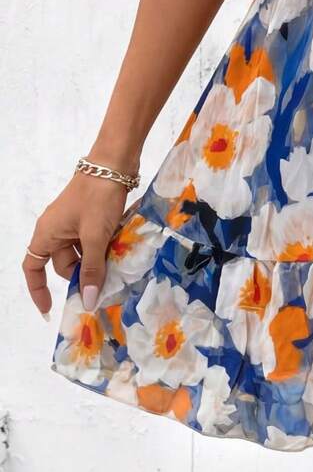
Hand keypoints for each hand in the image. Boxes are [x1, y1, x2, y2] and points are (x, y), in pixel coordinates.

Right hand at [22, 170, 130, 318]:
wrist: (114, 163)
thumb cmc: (98, 199)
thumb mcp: (95, 237)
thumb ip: (92, 269)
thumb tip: (88, 302)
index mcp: (46, 234)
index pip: (33, 268)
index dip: (38, 290)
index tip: (51, 308)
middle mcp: (55, 229)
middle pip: (63, 263)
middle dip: (81, 275)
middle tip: (103, 283)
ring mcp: (73, 221)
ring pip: (81, 252)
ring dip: (96, 261)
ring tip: (115, 268)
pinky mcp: (90, 215)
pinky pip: (92, 240)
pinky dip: (103, 248)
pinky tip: (120, 252)